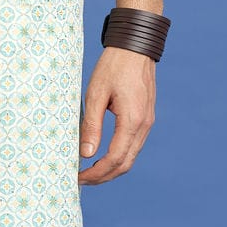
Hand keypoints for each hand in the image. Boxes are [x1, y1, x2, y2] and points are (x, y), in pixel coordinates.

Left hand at [78, 46, 155, 184]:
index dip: (97, 173)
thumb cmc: (113, 66)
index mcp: (132, 121)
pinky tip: (103, 156)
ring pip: (131, 157)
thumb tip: (86, 154)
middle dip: (103, 176)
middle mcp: (144, 126)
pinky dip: (119, 157)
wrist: (135, 47)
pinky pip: (134, 145)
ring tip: (89, 171)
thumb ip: (92, 125)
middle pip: (125, 164)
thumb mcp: (96, 94)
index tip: (79, 177)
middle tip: (81, 180)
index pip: (115, 159)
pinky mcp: (146, 118)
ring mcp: (147, 123)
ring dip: (111, 168)